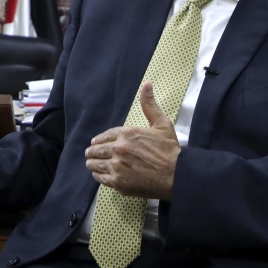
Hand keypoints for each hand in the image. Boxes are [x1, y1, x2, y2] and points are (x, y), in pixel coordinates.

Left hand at [85, 83, 179, 199]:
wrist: (176, 175)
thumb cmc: (170, 151)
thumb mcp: (162, 124)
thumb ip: (150, 105)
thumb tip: (147, 85)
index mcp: (127, 133)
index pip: (105, 135)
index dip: (99, 139)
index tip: (96, 142)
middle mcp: (119, 149)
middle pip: (96, 150)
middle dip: (92, 151)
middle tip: (90, 154)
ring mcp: (117, 166)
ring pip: (95, 164)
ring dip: (92, 163)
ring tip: (92, 164)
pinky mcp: (118, 182)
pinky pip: (100, 178)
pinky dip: (98, 175)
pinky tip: (99, 174)